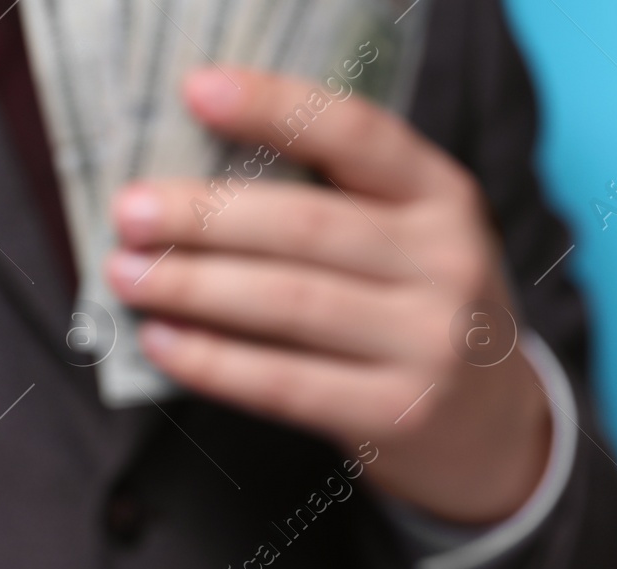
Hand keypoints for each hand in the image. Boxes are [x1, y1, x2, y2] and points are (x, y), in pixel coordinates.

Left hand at [108, 66, 551, 523]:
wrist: (490, 428)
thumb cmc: (412, 314)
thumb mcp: (403, 242)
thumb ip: (329, 205)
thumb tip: (188, 182)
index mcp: (442, 196)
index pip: (356, 134)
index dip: (274, 108)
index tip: (195, 91)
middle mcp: (447, 260)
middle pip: (306, 224)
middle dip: (203, 216)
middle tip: (127, 213)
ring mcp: (429, 342)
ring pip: (289, 302)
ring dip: (193, 286)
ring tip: (126, 275)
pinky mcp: (397, 414)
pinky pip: (284, 382)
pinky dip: (213, 361)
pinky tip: (161, 341)